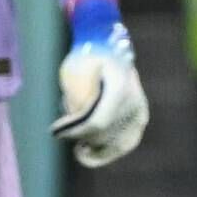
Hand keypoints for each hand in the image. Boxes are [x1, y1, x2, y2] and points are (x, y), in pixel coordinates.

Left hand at [51, 0, 148, 168]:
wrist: (109, 43)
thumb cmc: (86, 56)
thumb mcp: (73, 72)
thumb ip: (75, 100)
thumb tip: (72, 126)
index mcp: (118, 89)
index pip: (97, 123)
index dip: (75, 132)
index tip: (56, 131)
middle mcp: (133, 102)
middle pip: (105, 135)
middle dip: (81, 138)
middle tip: (64, 133)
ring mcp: (139, 111)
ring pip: (118, 145)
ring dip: (97, 151)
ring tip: (79, 150)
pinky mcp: (140, 117)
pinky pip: (127, 142)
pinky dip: (109, 151)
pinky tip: (91, 152)